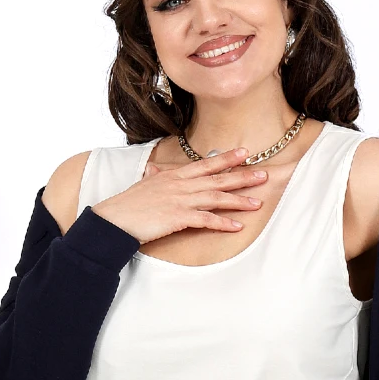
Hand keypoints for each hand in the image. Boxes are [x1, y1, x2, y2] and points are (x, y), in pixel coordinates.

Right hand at [93, 147, 266, 245]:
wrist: (115, 219)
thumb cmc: (128, 204)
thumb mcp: (143, 184)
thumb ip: (154, 176)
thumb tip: (154, 169)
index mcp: (174, 175)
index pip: (205, 164)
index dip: (225, 158)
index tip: (244, 153)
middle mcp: (180, 184)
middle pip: (217, 178)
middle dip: (242, 176)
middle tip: (264, 175)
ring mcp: (180, 200)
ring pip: (216, 197)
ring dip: (239, 200)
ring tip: (258, 203)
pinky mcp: (178, 217)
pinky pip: (206, 220)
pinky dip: (223, 223)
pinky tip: (237, 226)